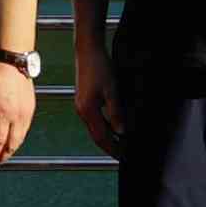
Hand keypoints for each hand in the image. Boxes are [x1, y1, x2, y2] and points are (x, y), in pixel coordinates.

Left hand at [0, 53, 36, 170]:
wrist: (11, 60)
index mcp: (3, 114)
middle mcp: (18, 116)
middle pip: (12, 145)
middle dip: (3, 157)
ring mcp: (26, 112)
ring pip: (21, 138)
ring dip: (12, 149)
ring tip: (2, 155)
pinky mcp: (31, 107)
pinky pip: (25, 129)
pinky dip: (18, 138)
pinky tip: (12, 140)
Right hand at [72, 38, 124, 159]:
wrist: (88, 50)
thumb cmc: (99, 67)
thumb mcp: (112, 91)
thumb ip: (116, 113)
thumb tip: (122, 132)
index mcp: (88, 110)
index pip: (101, 137)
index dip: (113, 149)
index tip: (123, 156)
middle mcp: (82, 110)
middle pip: (96, 135)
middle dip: (110, 146)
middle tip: (124, 154)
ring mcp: (81, 105)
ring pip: (95, 128)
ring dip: (107, 137)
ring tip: (121, 143)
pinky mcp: (84, 100)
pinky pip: (94, 119)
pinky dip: (104, 127)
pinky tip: (113, 126)